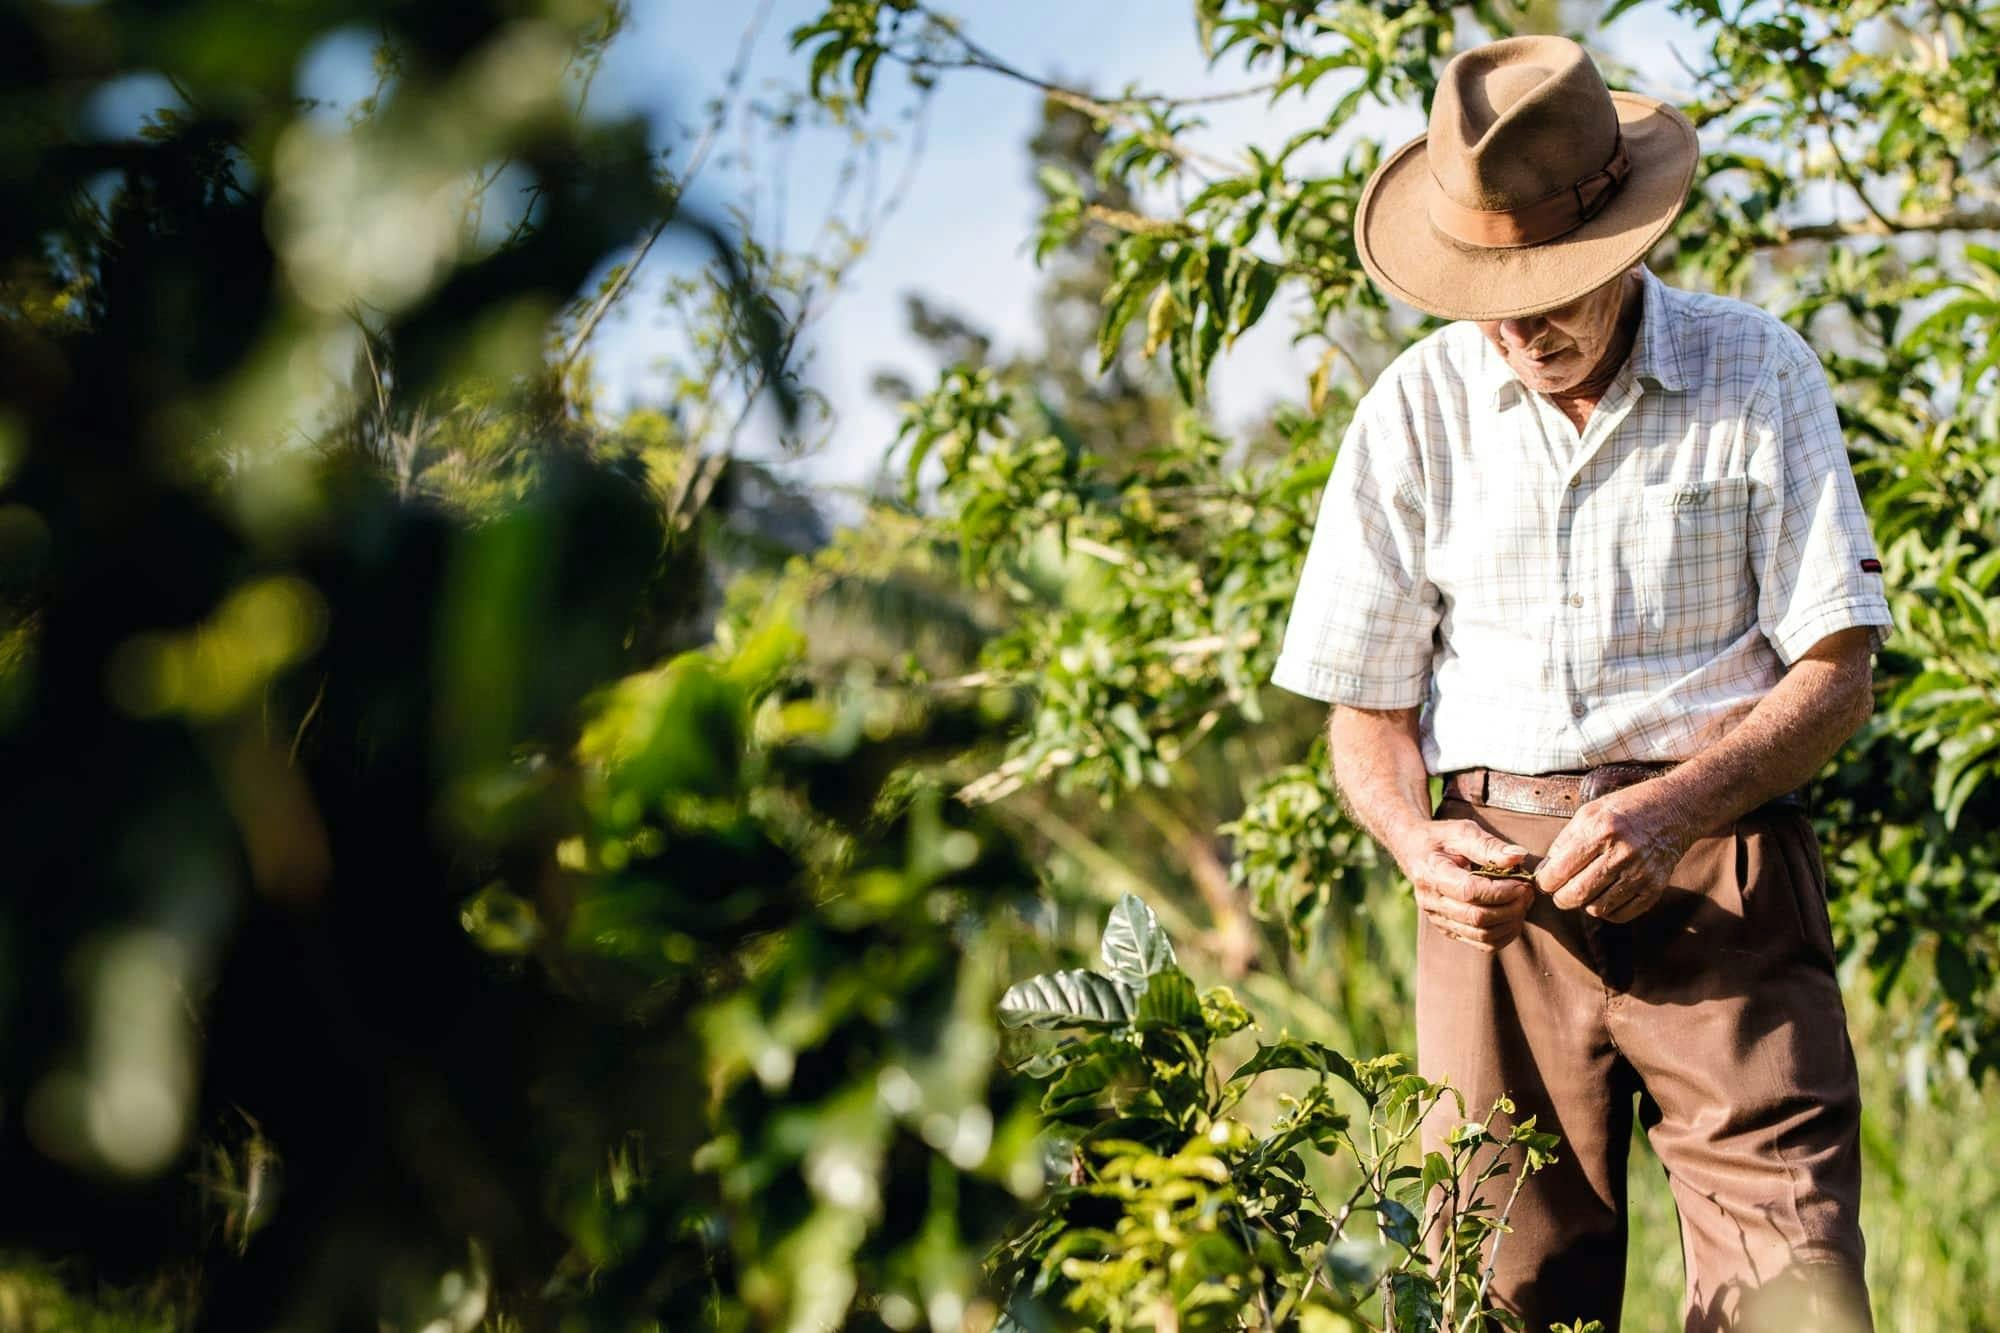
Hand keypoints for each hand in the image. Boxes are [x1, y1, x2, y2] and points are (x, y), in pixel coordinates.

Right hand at [1392, 819, 1534, 952]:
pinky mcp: (1447, 929)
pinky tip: (1514, 917)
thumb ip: (1489, 845)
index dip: (1501, 891)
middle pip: (1477, 918)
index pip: (1470, 892)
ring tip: (1523, 903)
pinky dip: (1504, 935)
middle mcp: (1432, 902)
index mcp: (1432, 874)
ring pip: (1482, 935)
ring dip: (1510, 922)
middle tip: (1527, 892)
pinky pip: (1481, 944)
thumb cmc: (1441, 838)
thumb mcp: (1462, 831)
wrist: (1413, 850)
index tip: (1522, 881)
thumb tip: (1518, 856)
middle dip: (1511, 907)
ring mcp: (1438, 919)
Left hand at [1535, 784, 1692, 921]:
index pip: (1560, 871)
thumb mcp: (1588, 813)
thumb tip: (1544, 872)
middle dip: (1560, 898)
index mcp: (1601, 832)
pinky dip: (1606, 911)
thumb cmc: (1624, 810)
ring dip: (1583, 904)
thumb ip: (1563, 842)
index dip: (1545, 882)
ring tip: (1584, 890)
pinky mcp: (1655, 888)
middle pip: (1577, 895)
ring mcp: (1641, 873)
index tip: (1544, 882)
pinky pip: (1621, 915)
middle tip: (1559, 893)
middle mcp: (1622, 854)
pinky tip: (1604, 896)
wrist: (1672, 810)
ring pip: (1597, 908)